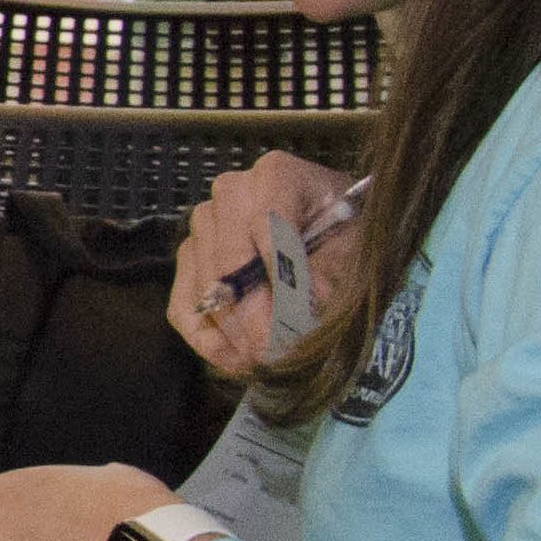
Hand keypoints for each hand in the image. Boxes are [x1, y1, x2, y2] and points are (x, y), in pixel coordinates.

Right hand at [171, 151, 361, 374]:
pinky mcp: (190, 257)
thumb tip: (303, 309)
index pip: (268, 228)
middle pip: (229, 263)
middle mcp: (230, 193)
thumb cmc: (350, 231)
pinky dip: (206, 339)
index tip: (297, 327)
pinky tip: (235, 361)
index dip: (282, 281)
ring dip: (234, 334)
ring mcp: (204, 225)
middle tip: (278, 357)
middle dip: (254, 318)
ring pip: (206, 288)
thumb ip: (333, 272)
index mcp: (276, 176)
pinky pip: (183, 305)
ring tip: (266, 365)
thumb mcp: (357, 244)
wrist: (336, 225)